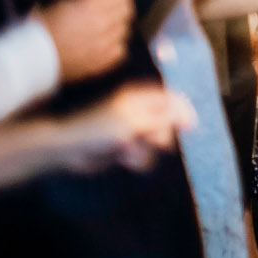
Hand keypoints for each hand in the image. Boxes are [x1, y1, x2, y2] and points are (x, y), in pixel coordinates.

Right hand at [37, 0, 133, 83]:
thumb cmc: (43, 28)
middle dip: (119, 8)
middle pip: (127, 10)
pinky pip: (121, 50)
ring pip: (124, 30)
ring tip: (100, 31)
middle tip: (109, 11)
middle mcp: (100, 24)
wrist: (31, 58)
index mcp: (89, 6)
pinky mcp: (103, 61)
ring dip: (116, 28)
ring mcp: (103, 44)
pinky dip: (114, 47)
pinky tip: (101, 45)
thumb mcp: (64, 3)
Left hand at [65, 82, 188, 174]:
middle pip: (168, 123)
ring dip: (146, 150)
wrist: (68, 151)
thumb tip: (189, 119)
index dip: (183, 112)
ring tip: (129, 152)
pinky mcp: (127, 148)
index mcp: (139, 98)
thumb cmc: (98, 130)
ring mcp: (133, 130)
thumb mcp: (134, 123)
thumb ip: (164, 120)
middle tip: (150, 141)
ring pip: (157, 142)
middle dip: (161, 135)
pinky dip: (138, 159)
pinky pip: (145, 155)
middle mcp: (138, 112)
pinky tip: (124, 159)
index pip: (172, 99)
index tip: (189, 128)